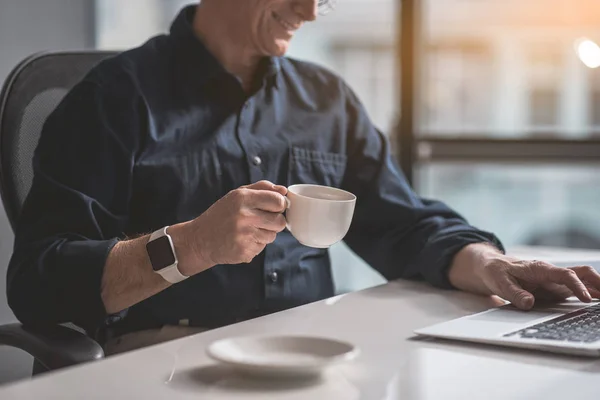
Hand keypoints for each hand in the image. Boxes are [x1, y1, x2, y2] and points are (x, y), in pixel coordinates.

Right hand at [178, 180, 287, 274]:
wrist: (200, 239)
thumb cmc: (222, 214)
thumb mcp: (237, 195)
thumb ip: (262, 188)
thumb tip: (284, 191)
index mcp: (242, 198)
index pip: (278, 201)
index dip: (279, 205)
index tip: (274, 207)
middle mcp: (243, 216)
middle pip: (280, 221)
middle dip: (275, 221)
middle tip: (261, 220)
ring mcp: (244, 236)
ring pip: (273, 236)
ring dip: (265, 233)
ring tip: (248, 230)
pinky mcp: (244, 252)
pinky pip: (262, 247)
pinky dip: (255, 244)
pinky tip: (242, 240)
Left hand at [478, 254, 599, 309]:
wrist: (492, 267)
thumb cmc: (496, 272)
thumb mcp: (500, 283)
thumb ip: (514, 293)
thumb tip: (529, 303)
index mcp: (540, 269)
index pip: (565, 274)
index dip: (578, 286)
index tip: (586, 299)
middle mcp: (552, 273)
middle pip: (582, 272)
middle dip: (598, 282)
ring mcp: (555, 281)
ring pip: (582, 279)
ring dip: (597, 287)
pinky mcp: (555, 288)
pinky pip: (576, 288)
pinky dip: (590, 292)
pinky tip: (598, 301)